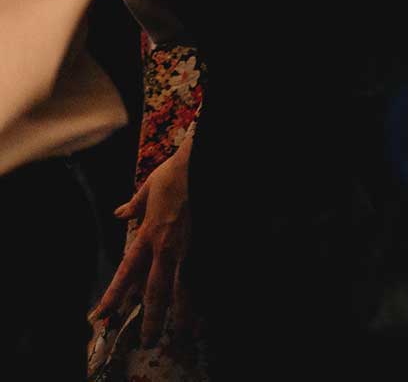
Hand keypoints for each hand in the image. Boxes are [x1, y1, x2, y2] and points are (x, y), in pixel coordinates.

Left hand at [93, 136, 193, 343]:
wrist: (211, 161)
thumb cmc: (181, 169)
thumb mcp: (151, 185)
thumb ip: (136, 204)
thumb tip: (120, 213)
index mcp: (149, 234)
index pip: (126, 272)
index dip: (114, 295)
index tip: (101, 314)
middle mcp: (168, 247)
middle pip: (156, 291)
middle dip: (151, 318)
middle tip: (147, 341)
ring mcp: (193, 248)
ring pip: (185, 289)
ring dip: (182, 314)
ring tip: (182, 334)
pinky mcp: (213, 244)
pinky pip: (208, 275)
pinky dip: (209, 293)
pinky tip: (212, 309)